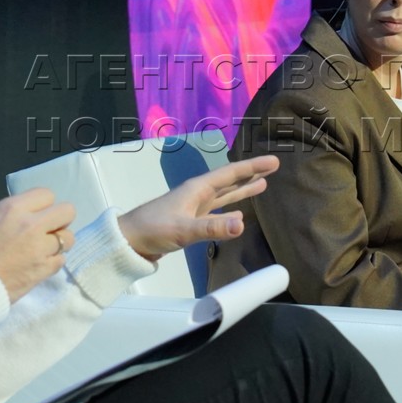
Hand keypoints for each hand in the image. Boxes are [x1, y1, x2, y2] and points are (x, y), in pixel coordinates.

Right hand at [0, 188, 77, 301]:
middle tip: (48, 231)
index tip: (37, 215)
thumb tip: (37, 216)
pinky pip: (61, 260)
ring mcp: (41, 247)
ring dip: (59, 244)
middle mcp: (31, 224)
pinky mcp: (45, 269)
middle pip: (68, 211)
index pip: (47, 194)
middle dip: (60, 221)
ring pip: (68, 238)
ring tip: (43, 250)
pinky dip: (52, 262)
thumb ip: (17, 214)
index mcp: (14, 207)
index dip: (44, 206)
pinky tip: (38, 264)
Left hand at [117, 155, 279, 261]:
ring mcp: (194, 208)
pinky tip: (238, 215)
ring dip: (243, 190)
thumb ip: (212, 228)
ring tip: (262, 184)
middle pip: (229, 181)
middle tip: (273, 167)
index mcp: (197, 189)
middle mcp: (198, 194)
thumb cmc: (154, 230)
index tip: (273, 161)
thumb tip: (243, 224)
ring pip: (225, 195)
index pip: (230, 174)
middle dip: (250, 174)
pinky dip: (230, 211)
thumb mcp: (184, 230)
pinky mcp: (191, 221)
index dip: (252, 168)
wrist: (129, 241)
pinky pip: (217, 212)